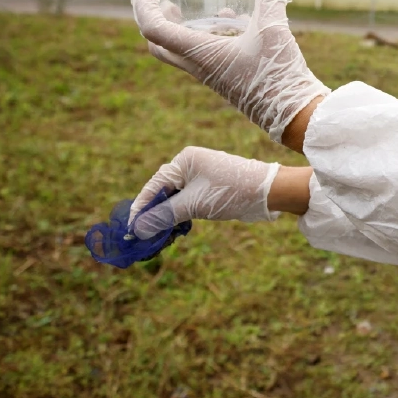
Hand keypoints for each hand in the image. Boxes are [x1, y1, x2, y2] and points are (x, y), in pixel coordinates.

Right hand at [129, 147, 279, 239]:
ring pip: (175, 200)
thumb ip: (164, 215)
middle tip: (142, 237)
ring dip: (167, 218)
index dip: (141, 207)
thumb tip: (138, 228)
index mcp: (185, 160)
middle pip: (163, 192)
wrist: (268, 192)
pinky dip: (180, 217)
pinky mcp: (209, 190)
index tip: (130, 228)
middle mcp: (191, 166)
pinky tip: (175, 231)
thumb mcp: (193, 204)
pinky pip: (187, 203)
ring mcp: (201, 177)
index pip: (155, 185)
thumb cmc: (231, 192)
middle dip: (153, 214)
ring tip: (158, 238)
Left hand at [131, 0, 329, 143]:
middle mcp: (200, 67)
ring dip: (185, 28)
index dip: (142, 5)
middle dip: (155, 19)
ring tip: (206, 7)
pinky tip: (237, 23)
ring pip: (183, 51)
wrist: (294, 115)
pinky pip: (207, 56)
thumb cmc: (277, 75)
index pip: (154, 29)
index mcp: (200, 54)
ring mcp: (213, 75)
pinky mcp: (228, 80)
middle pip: (160, 45)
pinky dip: (212, 37)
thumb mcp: (274, 29)